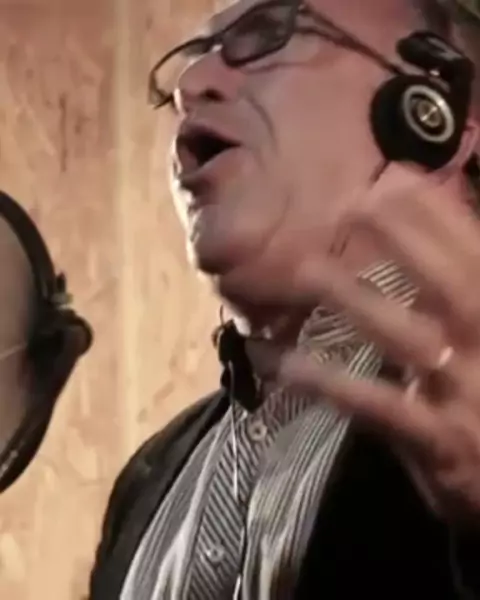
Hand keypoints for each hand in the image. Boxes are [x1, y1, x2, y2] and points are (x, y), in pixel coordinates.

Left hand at [230, 163, 479, 524]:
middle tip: (355, 202)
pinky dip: (329, 383)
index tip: (397, 179)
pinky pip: (376, 407)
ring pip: (407, 339)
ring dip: (356, 301)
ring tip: (309, 269)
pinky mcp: (441, 444)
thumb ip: (464, 304)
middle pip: (452, 285)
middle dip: (408, 238)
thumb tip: (429, 261)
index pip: (476, 258)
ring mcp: (466, 397)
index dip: (441, 216)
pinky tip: (284, 363)